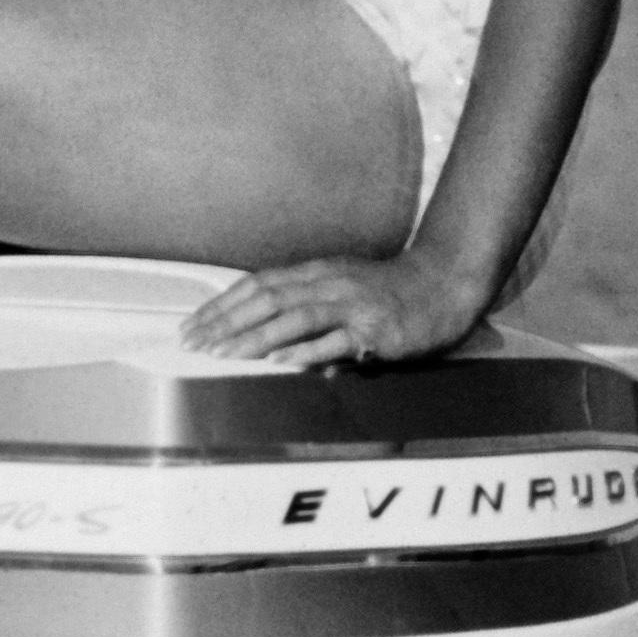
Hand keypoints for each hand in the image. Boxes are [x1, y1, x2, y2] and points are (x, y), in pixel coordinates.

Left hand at [179, 246, 491, 369]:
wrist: (444, 285)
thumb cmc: (391, 292)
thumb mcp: (342, 287)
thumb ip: (306, 304)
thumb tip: (267, 331)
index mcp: (316, 272)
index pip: (258, 285)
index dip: (222, 305)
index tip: (193, 325)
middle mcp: (328, 283)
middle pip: (267, 299)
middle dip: (225, 323)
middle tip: (193, 344)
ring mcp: (351, 306)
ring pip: (293, 318)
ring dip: (253, 338)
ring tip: (221, 356)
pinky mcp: (373, 330)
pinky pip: (333, 342)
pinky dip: (302, 353)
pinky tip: (277, 363)